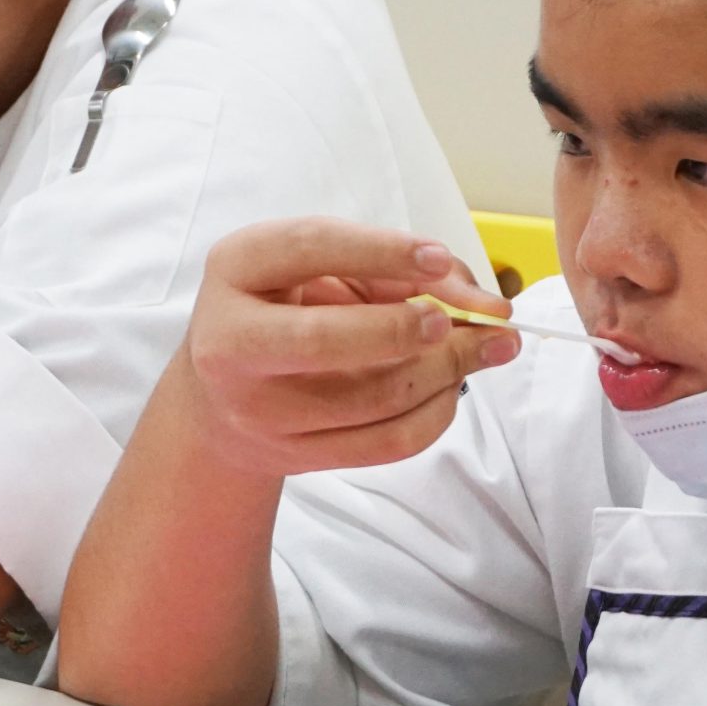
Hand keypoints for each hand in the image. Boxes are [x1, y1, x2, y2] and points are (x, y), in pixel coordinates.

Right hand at [177, 218, 514, 476]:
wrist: (224, 396)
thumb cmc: (288, 311)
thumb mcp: (323, 267)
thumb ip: (396, 268)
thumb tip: (482, 305)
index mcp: (236, 268)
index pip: (309, 248)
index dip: (382, 251)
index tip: (440, 258)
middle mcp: (232, 341)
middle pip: (324, 341)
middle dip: (404, 329)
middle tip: (454, 322)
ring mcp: (257, 409)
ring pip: (372, 399)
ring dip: (443, 372)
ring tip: (476, 349)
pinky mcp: (294, 457)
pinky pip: (388, 444)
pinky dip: (436, 414)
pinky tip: (451, 389)